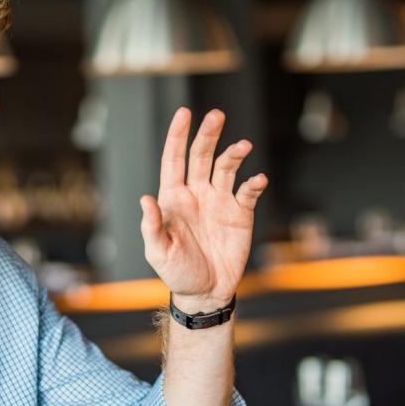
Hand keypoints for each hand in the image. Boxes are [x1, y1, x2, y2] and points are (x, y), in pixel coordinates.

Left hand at [140, 108, 266, 312]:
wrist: (206, 292)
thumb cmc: (177, 273)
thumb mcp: (159, 253)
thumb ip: (152, 226)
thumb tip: (146, 199)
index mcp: (174, 198)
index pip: (174, 160)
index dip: (178, 136)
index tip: (184, 113)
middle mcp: (197, 193)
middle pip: (202, 156)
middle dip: (208, 134)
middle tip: (217, 115)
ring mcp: (220, 201)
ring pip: (227, 168)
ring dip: (235, 155)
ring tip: (244, 146)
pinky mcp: (240, 214)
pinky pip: (248, 192)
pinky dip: (254, 183)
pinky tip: (258, 179)